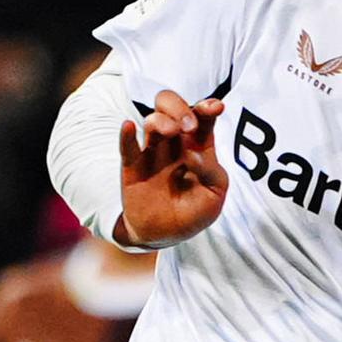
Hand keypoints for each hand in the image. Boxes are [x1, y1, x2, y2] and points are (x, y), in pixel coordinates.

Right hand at [116, 89, 229, 247]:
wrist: (167, 234)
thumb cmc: (194, 212)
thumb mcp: (214, 195)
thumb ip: (211, 172)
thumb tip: (192, 154)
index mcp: (198, 145)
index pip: (202, 117)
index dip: (207, 108)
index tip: (216, 107)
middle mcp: (175, 143)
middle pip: (171, 108)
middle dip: (180, 109)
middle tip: (190, 126)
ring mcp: (153, 152)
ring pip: (152, 122)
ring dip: (162, 121)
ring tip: (172, 131)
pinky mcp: (133, 166)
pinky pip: (127, 147)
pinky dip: (126, 135)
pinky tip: (128, 126)